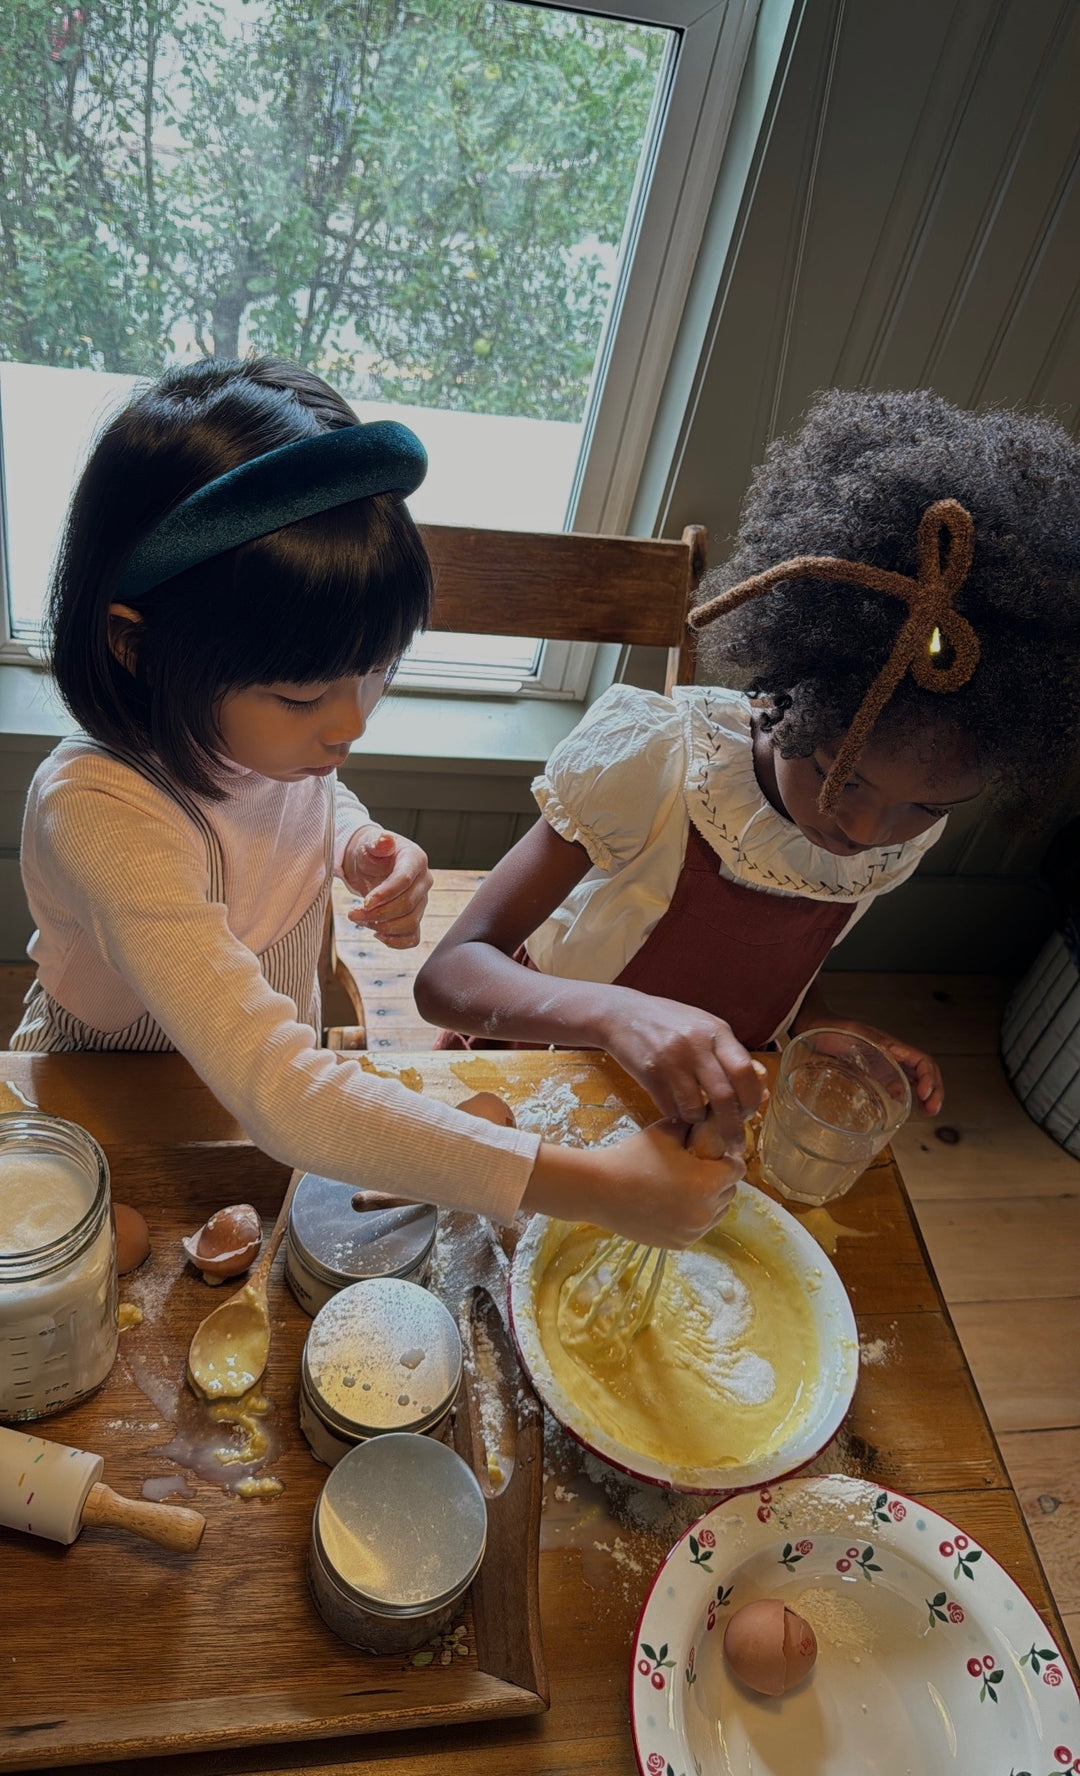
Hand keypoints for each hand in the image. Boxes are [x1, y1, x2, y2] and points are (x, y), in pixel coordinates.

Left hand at [342, 825, 431, 949]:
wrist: (371, 866)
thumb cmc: (371, 854)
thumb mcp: (369, 844)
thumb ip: (377, 843)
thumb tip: (384, 839)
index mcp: (415, 859)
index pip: (403, 880)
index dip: (384, 894)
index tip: (364, 902)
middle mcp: (424, 881)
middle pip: (407, 905)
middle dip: (378, 913)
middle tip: (353, 913)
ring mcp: (422, 901)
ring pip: (410, 923)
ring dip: (383, 927)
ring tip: (360, 920)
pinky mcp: (415, 917)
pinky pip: (413, 937)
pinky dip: (396, 941)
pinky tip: (377, 934)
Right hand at [524, 1118, 744, 1248]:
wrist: (599, 1190)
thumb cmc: (633, 1156)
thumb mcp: (667, 1132)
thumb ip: (695, 1127)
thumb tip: (714, 1119)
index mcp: (707, 1183)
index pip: (737, 1169)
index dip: (726, 1159)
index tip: (712, 1154)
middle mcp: (705, 1212)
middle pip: (729, 1192)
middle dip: (718, 1179)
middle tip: (696, 1169)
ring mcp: (692, 1232)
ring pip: (716, 1212)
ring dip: (708, 1200)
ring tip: (684, 1187)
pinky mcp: (679, 1244)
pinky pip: (698, 1228)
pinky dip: (692, 1217)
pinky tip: (673, 1203)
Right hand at [596, 993, 764, 1151]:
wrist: (620, 1013)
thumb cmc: (667, 1021)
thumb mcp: (703, 1027)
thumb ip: (728, 1053)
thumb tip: (761, 1089)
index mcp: (716, 1031)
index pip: (745, 1071)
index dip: (752, 1098)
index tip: (749, 1114)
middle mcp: (695, 1045)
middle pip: (724, 1097)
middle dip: (732, 1127)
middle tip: (735, 1144)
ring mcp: (671, 1060)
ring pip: (695, 1108)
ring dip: (698, 1120)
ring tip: (695, 1115)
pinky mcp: (650, 1075)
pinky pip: (670, 1108)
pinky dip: (676, 1113)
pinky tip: (674, 1104)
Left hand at [822, 1018, 943, 1116]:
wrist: (814, 1029)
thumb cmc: (831, 1029)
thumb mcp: (854, 1033)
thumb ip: (874, 1043)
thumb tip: (896, 1053)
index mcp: (893, 1046)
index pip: (923, 1061)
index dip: (929, 1078)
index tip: (924, 1095)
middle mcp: (894, 1056)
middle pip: (926, 1073)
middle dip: (934, 1091)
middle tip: (932, 1111)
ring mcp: (887, 1066)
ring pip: (917, 1080)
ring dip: (927, 1096)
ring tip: (928, 1112)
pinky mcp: (876, 1075)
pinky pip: (900, 1085)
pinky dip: (910, 1098)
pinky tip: (909, 1108)